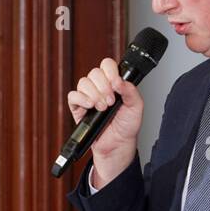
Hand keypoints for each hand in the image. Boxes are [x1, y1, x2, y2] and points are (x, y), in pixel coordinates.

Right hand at [66, 57, 143, 186]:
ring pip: (83, 82)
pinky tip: (90, 106)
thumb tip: (119, 80)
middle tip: (110, 101)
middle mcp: (99, 87)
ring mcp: (87, 97)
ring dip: (94, 94)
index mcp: (113, 83)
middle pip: (94, 73)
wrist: (118, 145)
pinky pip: (73, 96)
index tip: (115, 84)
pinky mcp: (78, 108)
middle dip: (103, 87)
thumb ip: (130, 91)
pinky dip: (81, 99)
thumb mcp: (136, 107)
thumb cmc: (127, 126)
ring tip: (102, 108)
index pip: (107, 65)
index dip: (110, 71)